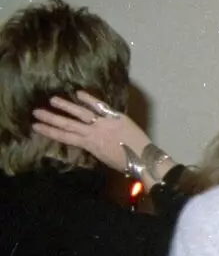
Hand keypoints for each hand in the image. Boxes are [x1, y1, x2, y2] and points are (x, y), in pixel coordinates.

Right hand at [32, 91, 153, 174]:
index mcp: (89, 145)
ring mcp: (104, 123)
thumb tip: (86, 139)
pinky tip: (78, 93)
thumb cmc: (125, 162)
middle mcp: (93, 133)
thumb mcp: (103, 157)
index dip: (49, 132)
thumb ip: (93, 146)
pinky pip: (101, 106)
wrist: (144, 158)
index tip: (35, 127)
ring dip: (66, 106)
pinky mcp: (116, 117)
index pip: (64, 137)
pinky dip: (89, 99)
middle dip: (51, 118)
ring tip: (52, 100)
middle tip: (36, 112)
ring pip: (81, 113)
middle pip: (68, 124)